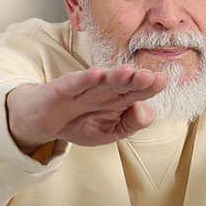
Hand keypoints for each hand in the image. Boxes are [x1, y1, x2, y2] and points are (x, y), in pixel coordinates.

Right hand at [6, 65, 165, 151]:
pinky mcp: (63, 89)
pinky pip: (75, 83)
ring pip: (102, 80)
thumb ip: (130, 124)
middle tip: (150, 77)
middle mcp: (104, 89)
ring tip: (128, 72)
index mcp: (118, 99)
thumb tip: (145, 112)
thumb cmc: (80, 123)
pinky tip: (96, 74)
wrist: (44, 123)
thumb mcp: (110, 133)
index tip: (161, 81)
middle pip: (123, 83)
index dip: (149, 87)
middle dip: (136, 79)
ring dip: (115, 76)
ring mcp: (84, 87)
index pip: (137, 92)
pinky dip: (85, 79)